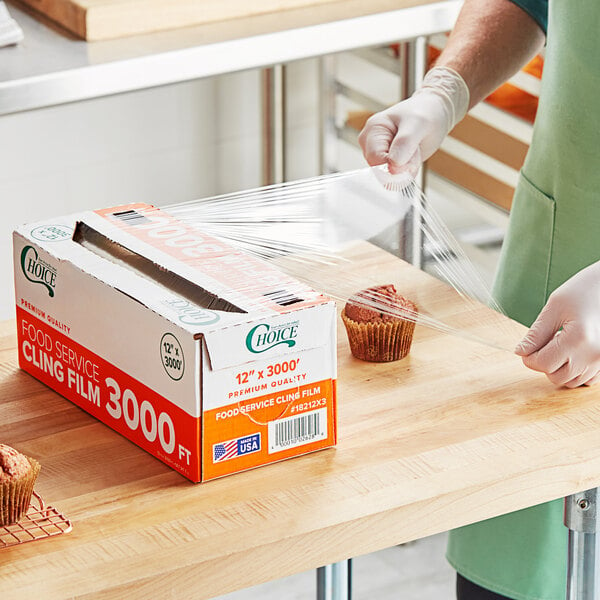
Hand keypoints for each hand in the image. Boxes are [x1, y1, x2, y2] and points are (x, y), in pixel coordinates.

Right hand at [358, 67, 469, 175]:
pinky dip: (407, 171)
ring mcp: (377, 153)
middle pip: (380, 170)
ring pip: (388, 176)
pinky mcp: (386, 162)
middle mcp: (370, 142)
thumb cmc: (426, 112)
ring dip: (406, 169)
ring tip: (414, 150)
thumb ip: (404, 143)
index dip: (394, 164)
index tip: (412, 153)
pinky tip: (412, 156)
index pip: (375, 158)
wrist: (434, 113)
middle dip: (402, 166)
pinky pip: (395, 177)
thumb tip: (393, 166)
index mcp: (373, 129)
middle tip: (414, 148)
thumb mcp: (418, 123)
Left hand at [515, 261, 599, 386]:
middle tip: (543, 344)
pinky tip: (572, 352)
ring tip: (559, 345)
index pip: (543, 363)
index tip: (525, 347)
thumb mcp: (555, 306)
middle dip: (543, 363)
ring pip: (571, 381)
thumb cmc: (585, 289)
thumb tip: (520, 351)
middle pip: (556, 376)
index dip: (529, 357)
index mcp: (578, 339)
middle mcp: (593, 355)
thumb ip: (536, 333)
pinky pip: (587, 379)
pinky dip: (575, 371)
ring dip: (559, 369)